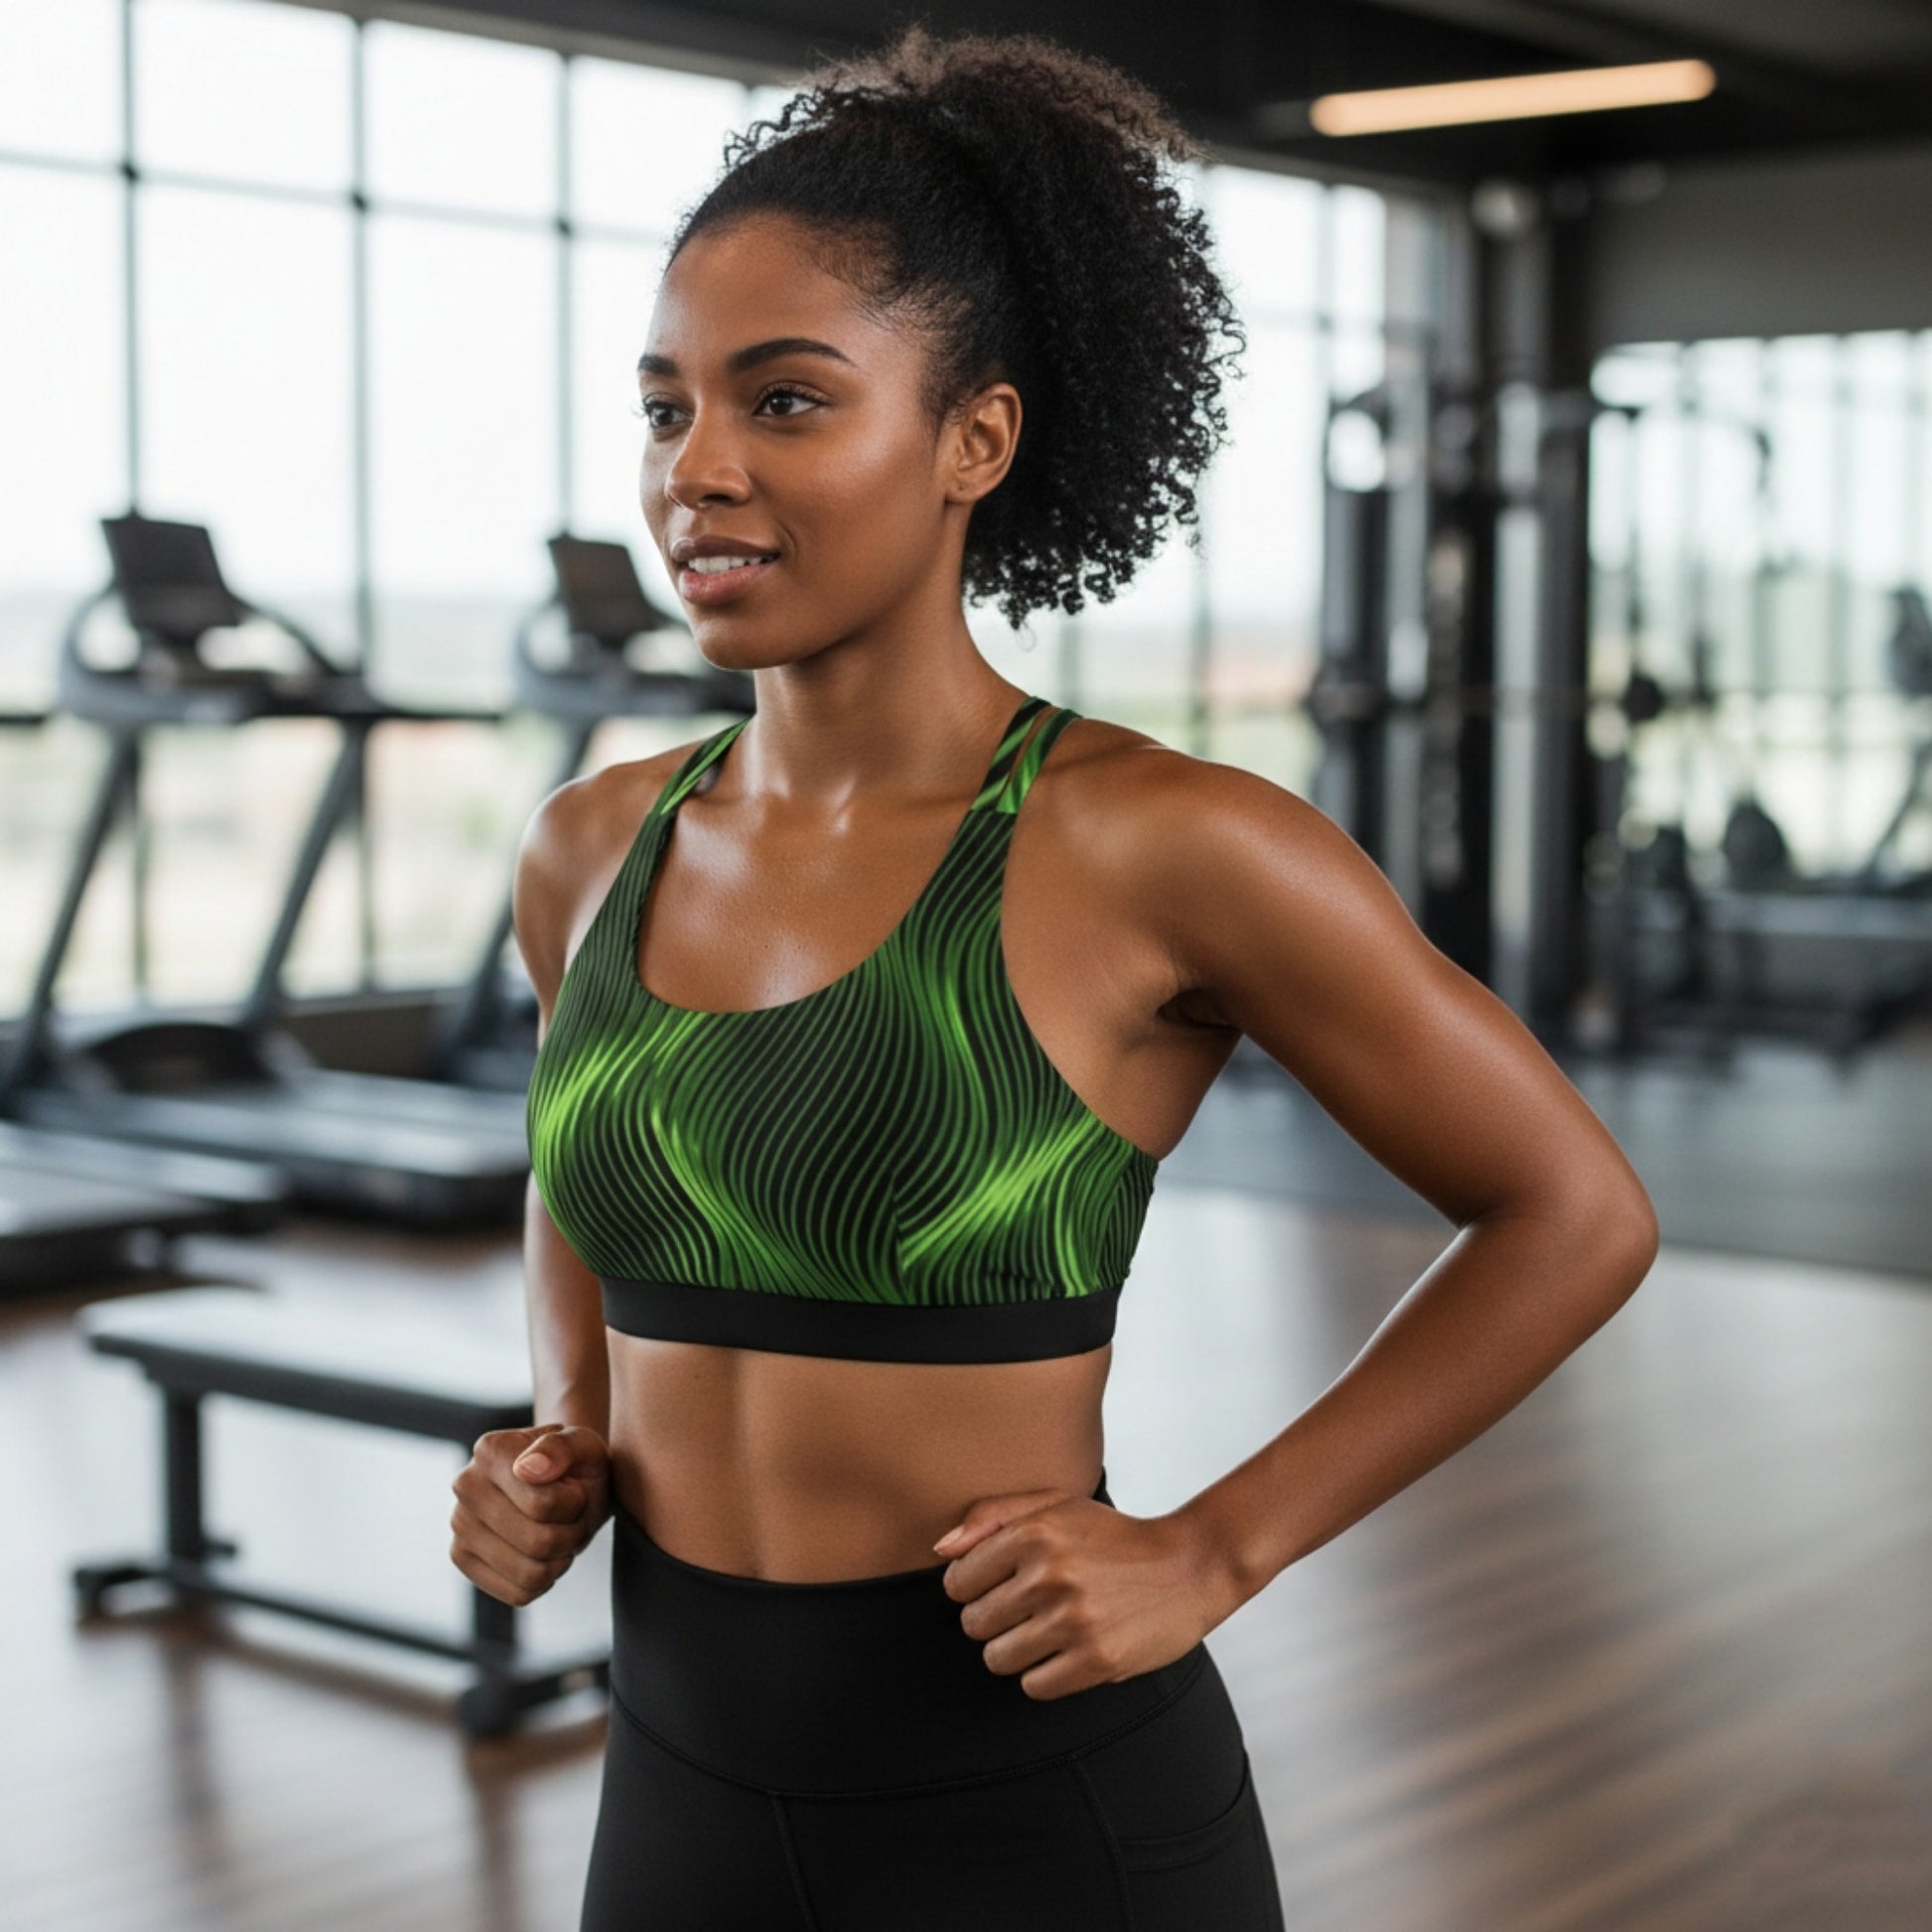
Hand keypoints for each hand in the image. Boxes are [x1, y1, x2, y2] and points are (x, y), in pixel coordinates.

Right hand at [450, 1423, 612, 1606]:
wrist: (564, 1485)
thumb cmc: (575, 1466)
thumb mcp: (584, 1446)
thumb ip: (562, 1448)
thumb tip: (526, 1469)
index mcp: (491, 1450)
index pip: (542, 1506)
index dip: (574, 1504)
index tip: (574, 1488)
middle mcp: (465, 1485)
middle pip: (538, 1543)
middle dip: (571, 1533)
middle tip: (573, 1515)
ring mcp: (459, 1523)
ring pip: (530, 1572)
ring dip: (561, 1559)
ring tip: (560, 1532)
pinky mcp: (462, 1557)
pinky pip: (518, 1593)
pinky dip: (544, 1580)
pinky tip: (544, 1554)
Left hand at [932, 1486, 1236, 1700]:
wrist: (1189, 1566)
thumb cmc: (1114, 1537)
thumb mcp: (1056, 1504)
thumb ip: (992, 1516)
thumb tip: (941, 1549)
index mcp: (1034, 1533)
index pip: (958, 1582)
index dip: (975, 1588)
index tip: (1002, 1586)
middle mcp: (1050, 1575)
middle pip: (974, 1625)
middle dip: (994, 1621)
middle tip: (1029, 1610)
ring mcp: (1074, 1620)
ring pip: (998, 1659)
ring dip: (1017, 1651)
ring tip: (1048, 1631)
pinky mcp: (1097, 1660)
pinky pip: (1034, 1686)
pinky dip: (1045, 1674)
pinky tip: (1068, 1652)